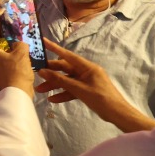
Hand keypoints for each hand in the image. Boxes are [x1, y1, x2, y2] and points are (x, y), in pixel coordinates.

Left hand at [0, 33, 33, 95]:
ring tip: (18, 49)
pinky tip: (17, 60)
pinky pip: (0, 63)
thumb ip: (19, 43)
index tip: (8, 31)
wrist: (17, 91)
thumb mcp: (21, 53)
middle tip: (15, 40)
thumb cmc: (17, 70)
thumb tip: (17, 44)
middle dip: (4, 42)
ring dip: (7, 52)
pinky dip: (7, 60)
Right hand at [36, 40, 154, 131]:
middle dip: (50, 73)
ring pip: (67, 80)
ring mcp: (86, 81)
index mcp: (87, 67)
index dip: (54, 48)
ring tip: (40, 90)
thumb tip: (43, 72)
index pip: (67, 55)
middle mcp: (86, 72)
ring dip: (54, 85)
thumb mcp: (79, 89)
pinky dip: (63, 93)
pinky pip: (72, 89)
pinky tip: (53, 99)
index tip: (43, 41)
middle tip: (36, 74)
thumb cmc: (101, 98)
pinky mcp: (87, 90)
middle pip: (65, 69)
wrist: (118, 114)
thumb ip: (60, 80)